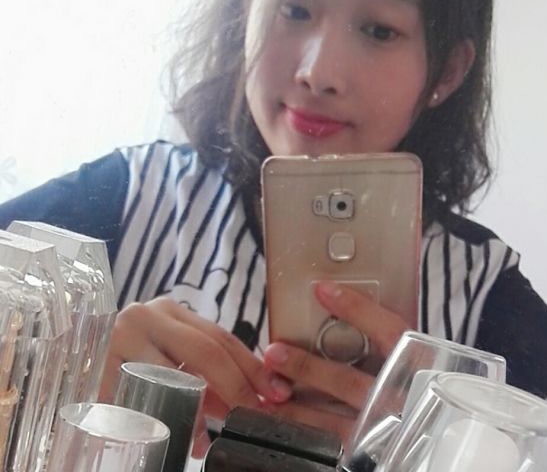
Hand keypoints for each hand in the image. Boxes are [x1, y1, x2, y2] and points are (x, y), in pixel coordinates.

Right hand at [100, 297, 292, 455]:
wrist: (66, 354)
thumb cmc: (130, 359)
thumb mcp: (169, 356)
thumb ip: (205, 372)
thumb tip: (252, 399)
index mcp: (170, 311)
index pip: (221, 336)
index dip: (253, 365)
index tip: (275, 391)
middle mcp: (146, 317)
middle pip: (205, 350)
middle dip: (237, 386)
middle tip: (254, 414)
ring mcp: (119, 340)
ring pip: (173, 377)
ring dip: (200, 412)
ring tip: (213, 437)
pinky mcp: (97, 369)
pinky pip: (141, 400)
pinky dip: (165, 421)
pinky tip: (178, 439)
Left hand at [262, 280, 408, 440]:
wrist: (439, 429)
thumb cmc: (421, 383)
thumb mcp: (416, 355)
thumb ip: (387, 337)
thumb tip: (342, 307)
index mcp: (420, 368)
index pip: (389, 332)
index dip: (356, 309)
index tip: (323, 290)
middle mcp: (403, 401)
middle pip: (348, 382)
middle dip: (306, 367)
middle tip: (275, 351)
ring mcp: (386, 431)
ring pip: (334, 421)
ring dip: (295, 405)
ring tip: (269, 388)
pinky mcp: (371, 452)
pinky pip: (331, 444)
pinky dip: (304, 430)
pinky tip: (283, 418)